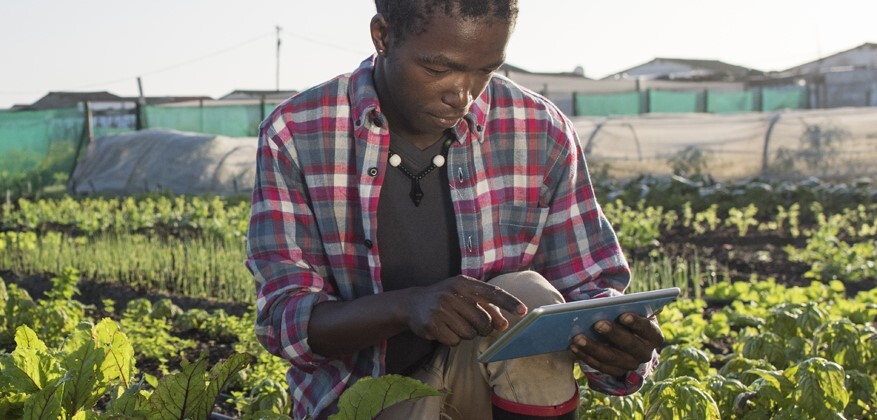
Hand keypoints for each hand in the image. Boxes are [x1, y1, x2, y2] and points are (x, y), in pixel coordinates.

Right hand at [404, 275, 526, 346]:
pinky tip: (444, 330)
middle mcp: (452, 294)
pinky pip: (454, 341)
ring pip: (470, 334)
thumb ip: (487, 308)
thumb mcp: (465, 297)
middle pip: (483, 321)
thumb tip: (504, 325)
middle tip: (475, 325)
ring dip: (466, 334)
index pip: (492, 292)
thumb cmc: (446, 299)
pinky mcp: (431, 324)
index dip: (509, 302)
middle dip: (483, 328)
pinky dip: (453, 339)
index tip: (524, 311)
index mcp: (463, 283)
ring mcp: (441, 309)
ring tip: (454, 324)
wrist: (412, 303)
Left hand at [569, 312, 663, 377]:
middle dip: (613, 334)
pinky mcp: (616, 373)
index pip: (647, 329)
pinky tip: (574, 347)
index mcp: (653, 336)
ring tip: (578, 337)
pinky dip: (586, 356)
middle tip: (597, 324)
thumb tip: (639, 303)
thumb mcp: (632, 311)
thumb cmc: (627, 319)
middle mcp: (645, 353)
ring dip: (593, 348)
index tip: (623, 315)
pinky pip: (600, 366)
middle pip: (629, 345)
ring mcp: (630, 365)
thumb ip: (632, 306)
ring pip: (612, 358)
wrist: (625, 339)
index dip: (636, 323)